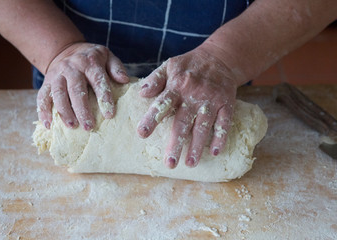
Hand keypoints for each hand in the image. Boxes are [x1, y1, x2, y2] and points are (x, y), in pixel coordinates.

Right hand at [37, 43, 128, 129]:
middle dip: (82, 110)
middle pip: (76, 90)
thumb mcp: (107, 56)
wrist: (66, 50)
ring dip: (64, 112)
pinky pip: (42, 97)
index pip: (98, 81)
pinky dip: (43, 112)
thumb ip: (116, 68)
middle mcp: (71, 68)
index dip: (104, 98)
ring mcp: (57, 75)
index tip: (109, 115)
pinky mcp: (46, 83)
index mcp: (89, 62)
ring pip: (58, 94)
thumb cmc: (92, 58)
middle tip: (89, 127)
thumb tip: (124, 80)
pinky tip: (48, 125)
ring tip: (72, 126)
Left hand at [137, 45, 239, 168]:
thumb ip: (154, 80)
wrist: (220, 57)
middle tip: (169, 163)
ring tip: (190, 164)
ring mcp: (211, 101)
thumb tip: (141, 94)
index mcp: (177, 86)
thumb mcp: (169, 66)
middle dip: (176, 143)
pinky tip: (215, 152)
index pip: (162, 104)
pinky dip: (221, 138)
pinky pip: (224, 123)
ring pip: (203, 126)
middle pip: (183, 122)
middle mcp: (193, 95)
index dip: (152, 119)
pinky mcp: (227, 104)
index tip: (142, 134)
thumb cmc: (189, 65)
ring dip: (197, 146)